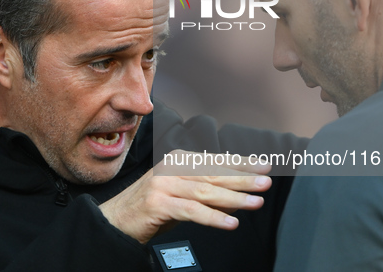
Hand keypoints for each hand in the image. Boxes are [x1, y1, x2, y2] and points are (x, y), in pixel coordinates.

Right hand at [99, 150, 271, 243]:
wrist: (116, 220)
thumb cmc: (151, 207)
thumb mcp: (180, 194)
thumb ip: (205, 190)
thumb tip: (239, 192)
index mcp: (177, 161)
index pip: (215, 161)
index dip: (241, 163)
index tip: (264, 165)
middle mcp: (171, 168)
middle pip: (213, 174)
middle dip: (243, 179)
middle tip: (266, 182)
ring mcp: (163, 185)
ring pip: (205, 192)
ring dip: (234, 198)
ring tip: (255, 202)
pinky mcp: (158, 204)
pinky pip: (192, 211)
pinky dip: (214, 217)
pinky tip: (231, 223)